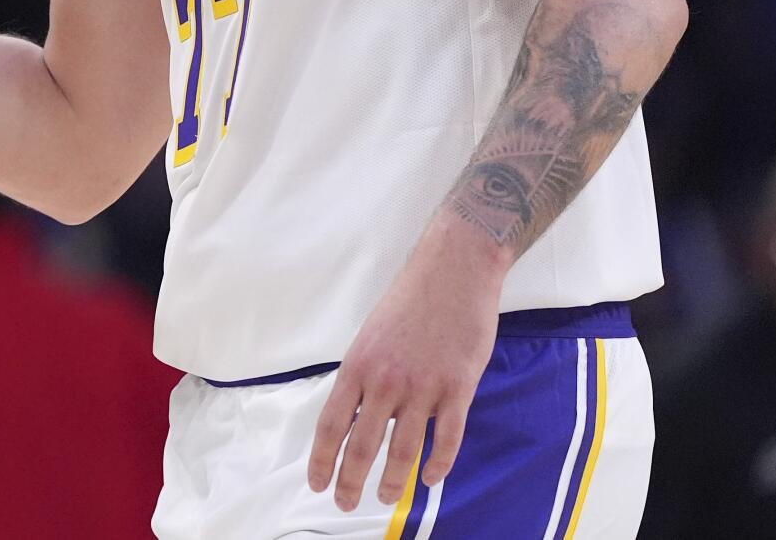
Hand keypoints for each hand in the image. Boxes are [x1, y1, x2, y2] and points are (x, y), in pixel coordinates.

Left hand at [307, 219, 506, 510]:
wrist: (453, 272)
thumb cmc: (409, 301)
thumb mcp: (371, 336)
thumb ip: (365, 376)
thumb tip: (358, 413)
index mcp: (358, 366)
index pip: (332, 424)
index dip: (322, 459)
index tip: (316, 484)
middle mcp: (386, 381)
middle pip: (364, 444)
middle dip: (351, 480)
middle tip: (344, 504)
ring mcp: (423, 386)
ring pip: (404, 449)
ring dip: (394, 481)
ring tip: (387, 499)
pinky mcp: (458, 388)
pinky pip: (448, 438)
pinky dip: (439, 465)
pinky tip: (430, 480)